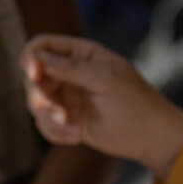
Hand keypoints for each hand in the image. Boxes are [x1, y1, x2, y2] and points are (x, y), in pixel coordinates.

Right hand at [20, 34, 182, 178]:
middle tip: (59, 113)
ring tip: (72, 128)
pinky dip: (54, 132)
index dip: (31, 58)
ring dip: (49, 118)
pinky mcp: (67, 120)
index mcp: (81, 53)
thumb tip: (38, 59)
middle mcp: (70, 73)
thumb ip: (71, 68)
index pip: (43, 46)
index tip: (34, 75)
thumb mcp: (105, 79)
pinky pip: (44, 124)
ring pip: (36, 102)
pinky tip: (76, 137)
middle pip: (33, 77)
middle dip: (40, 96)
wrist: (151, 137)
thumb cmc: (135, 102)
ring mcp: (67, 97)